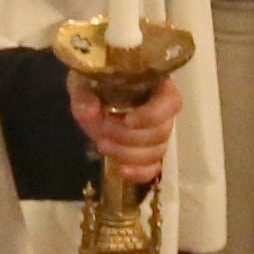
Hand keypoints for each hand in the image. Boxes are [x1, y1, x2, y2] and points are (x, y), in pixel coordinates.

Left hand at [66, 68, 178, 184]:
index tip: (126, 120)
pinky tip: (123, 170)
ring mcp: (157, 134)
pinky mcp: (147, 152)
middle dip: (129, 136)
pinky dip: (141, 172)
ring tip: (102, 145)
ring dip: (129, 153)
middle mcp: (162, 111)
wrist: (90, 95)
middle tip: (102, 130)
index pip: (169, 103)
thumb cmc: (93, 82)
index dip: (152, 116)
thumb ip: (84, 95)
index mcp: (155, 87)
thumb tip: (88, 113)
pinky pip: (154, 167)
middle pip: (161, 132)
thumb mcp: (84, 81)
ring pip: (157, 151)